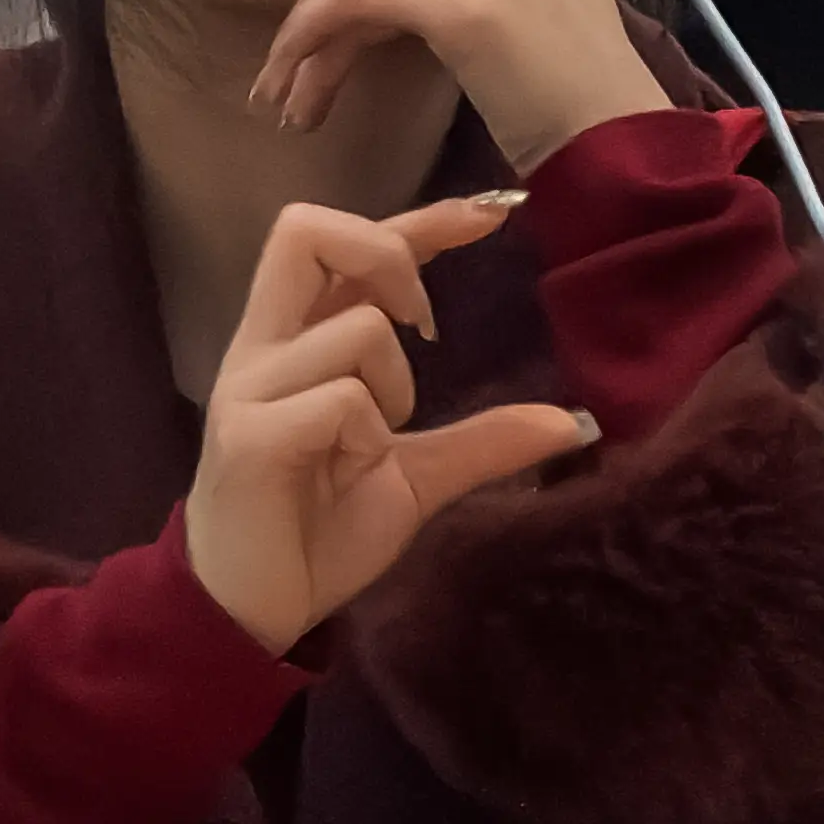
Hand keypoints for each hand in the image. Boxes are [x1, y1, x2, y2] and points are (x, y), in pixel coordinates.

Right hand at [179, 191, 593, 656]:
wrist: (251, 610)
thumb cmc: (317, 534)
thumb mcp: (413, 478)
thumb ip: (480, 442)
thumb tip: (574, 422)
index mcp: (291, 346)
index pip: (342, 246)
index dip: (421, 218)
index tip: (495, 213)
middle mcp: (263, 351)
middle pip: (305, 231)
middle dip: (387, 252)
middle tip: (426, 322)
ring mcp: (250, 390)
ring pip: (357, 329)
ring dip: (394, 384)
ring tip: (374, 445)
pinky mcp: (250, 437)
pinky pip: (341, 399)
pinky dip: (369, 432)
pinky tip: (348, 469)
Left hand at [257, 0, 661, 168]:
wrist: (620, 139)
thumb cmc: (570, 92)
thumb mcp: (522, 2)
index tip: (313, 45)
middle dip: (316, 20)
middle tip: (285, 87)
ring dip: (305, 46)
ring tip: (287, 107)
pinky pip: (351, 3)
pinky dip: (308, 43)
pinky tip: (296, 93)